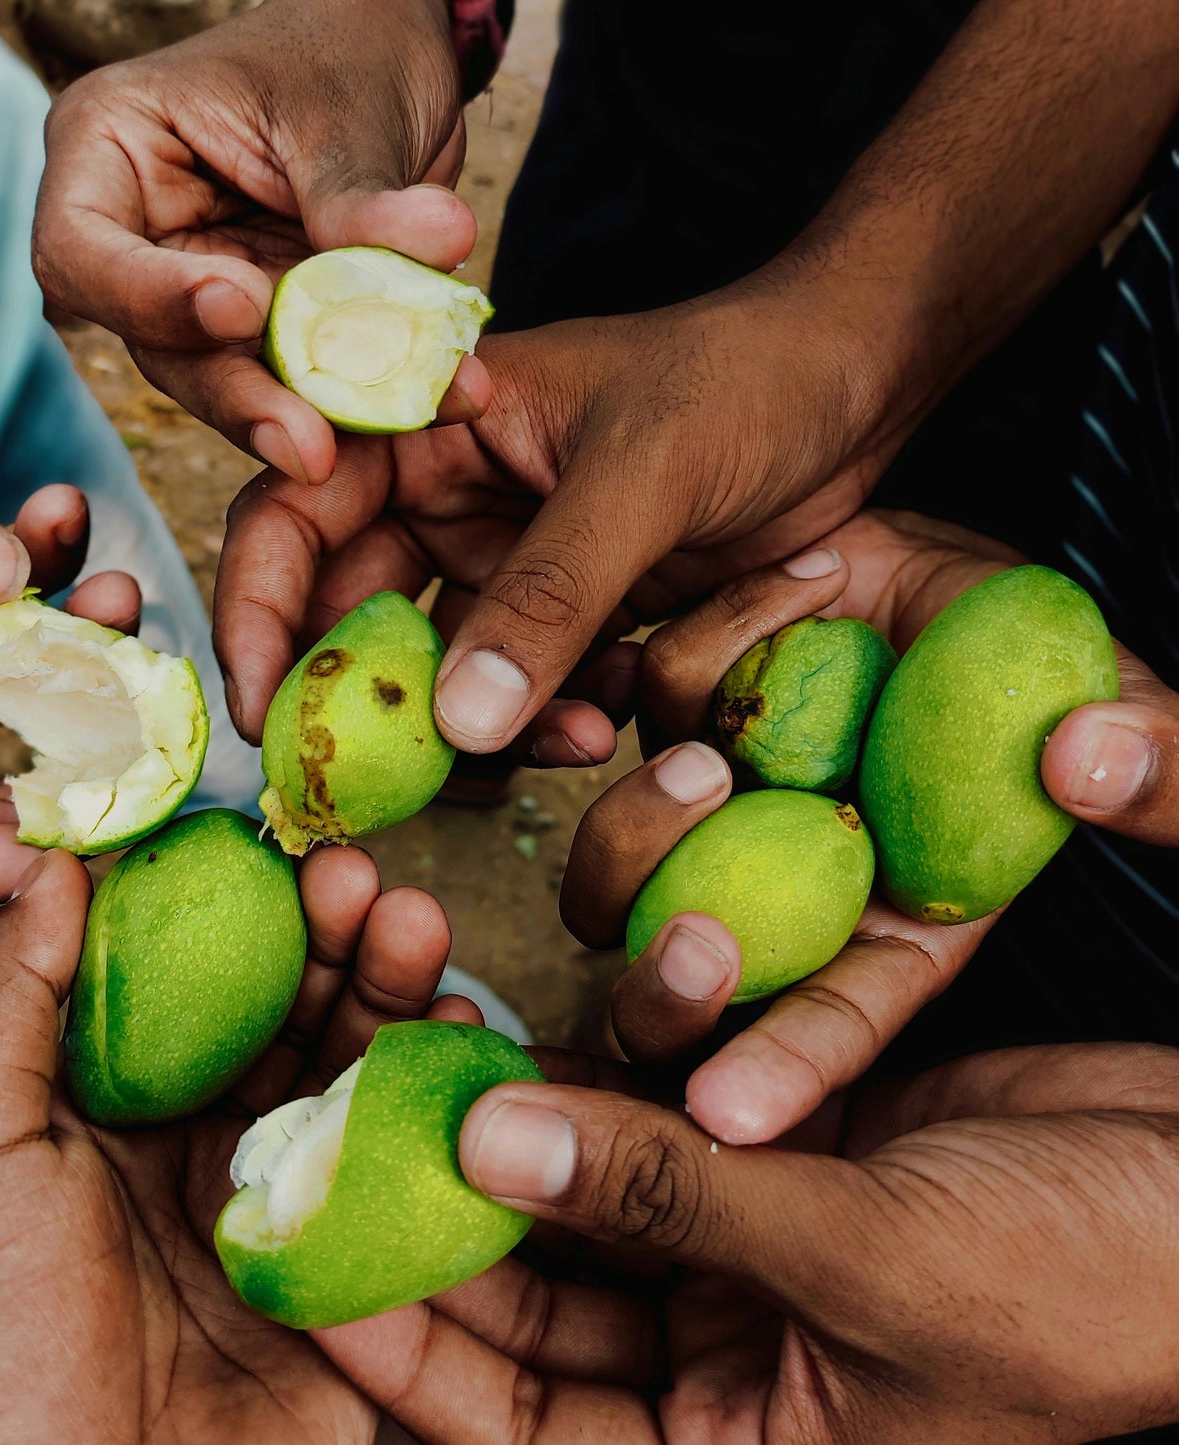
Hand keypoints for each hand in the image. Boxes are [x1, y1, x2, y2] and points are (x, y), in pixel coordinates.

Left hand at [0, 844, 470, 1443]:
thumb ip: (7, 998)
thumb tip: (55, 863)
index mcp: (92, 1125)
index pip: (182, 986)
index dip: (233, 910)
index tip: (275, 847)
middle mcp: (187, 1164)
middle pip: (281, 1023)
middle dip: (328, 941)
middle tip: (362, 877)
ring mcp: (273, 1227)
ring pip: (350, 1085)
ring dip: (389, 996)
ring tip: (416, 926)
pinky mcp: (346, 1298)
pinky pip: (403, 1184)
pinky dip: (440, 1104)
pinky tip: (460, 1033)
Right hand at [32, 0, 481, 486]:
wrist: (393, 64)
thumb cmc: (340, 50)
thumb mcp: (344, 112)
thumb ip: (364, 198)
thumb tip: (440, 242)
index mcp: (110, 153)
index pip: (78, 253)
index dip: (150, 297)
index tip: (242, 306)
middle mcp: (143, 241)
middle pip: (160, 346)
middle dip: (242, 397)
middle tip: (310, 446)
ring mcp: (207, 298)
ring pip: (235, 385)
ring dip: (314, 417)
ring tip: (390, 426)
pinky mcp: (274, 339)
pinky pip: (310, 386)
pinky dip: (373, 400)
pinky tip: (441, 400)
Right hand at [213, 276, 893, 761]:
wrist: (859, 387)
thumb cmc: (752, 379)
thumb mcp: (648, 473)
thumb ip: (552, 592)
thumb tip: (453, 723)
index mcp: (430, 421)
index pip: (297, 509)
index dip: (256, 608)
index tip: (263, 708)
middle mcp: (449, 496)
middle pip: (350, 611)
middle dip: (364, 703)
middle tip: (381, 787)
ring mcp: (506, 560)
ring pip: (439, 671)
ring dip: (478, 726)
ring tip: (569, 738)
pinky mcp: (567, 612)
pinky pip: (521, 690)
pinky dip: (548, 720)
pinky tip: (610, 717)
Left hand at [319, 1042, 1178, 1443]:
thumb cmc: (1084, 1292)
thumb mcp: (867, 1266)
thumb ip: (672, 1201)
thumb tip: (488, 1144)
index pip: (516, 1419)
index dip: (400, 1337)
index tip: (293, 1240)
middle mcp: (717, 1364)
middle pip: (528, 1289)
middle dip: (431, 1205)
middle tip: (322, 1116)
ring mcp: (741, 1249)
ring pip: (581, 1186)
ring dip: (504, 1117)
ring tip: (398, 1039)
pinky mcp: (772, 1150)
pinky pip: (655, 1107)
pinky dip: (594, 1061)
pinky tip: (504, 1012)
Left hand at [560, 508, 1170, 1143]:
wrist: (944, 560)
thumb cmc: (1042, 648)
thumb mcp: (1121, 706)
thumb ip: (1160, 759)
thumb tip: (1090, 757)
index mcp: (890, 918)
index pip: (836, 1018)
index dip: (788, 1065)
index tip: (725, 1117)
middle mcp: (786, 877)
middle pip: (688, 967)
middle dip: (668, 977)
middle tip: (700, 927)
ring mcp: (716, 799)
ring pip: (624, 862)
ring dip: (642, 827)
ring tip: (706, 759)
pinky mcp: (675, 711)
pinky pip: (628, 716)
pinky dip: (649, 690)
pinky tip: (670, 658)